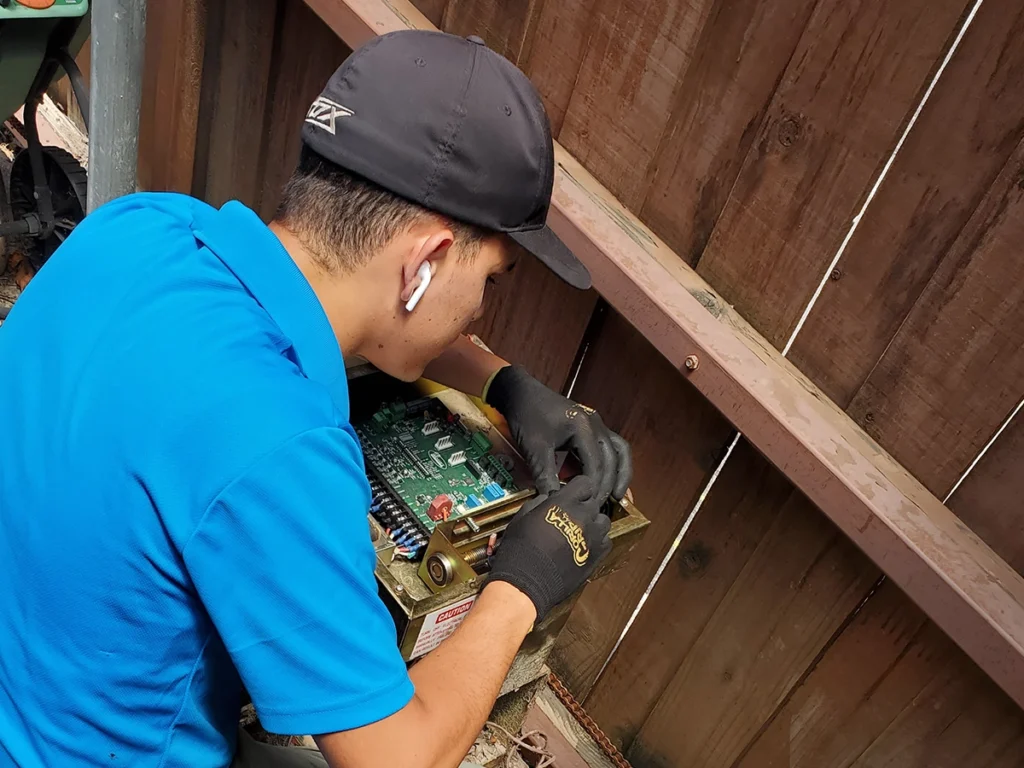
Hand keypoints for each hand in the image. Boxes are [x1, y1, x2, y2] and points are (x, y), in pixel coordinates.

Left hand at [486, 365, 631, 502]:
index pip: (596, 464)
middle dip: (609, 484)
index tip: (589, 506)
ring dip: (619, 473)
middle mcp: (596, 424)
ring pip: (618, 451)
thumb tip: (553, 502)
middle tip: (601, 507)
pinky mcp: (591, 426)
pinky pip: (610, 446)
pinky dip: (611, 464)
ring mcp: (596, 423)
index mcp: (584, 427)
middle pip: (612, 458)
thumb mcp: (534, 448)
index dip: (594, 488)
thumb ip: (545, 475)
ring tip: (617, 496)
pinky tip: (607, 480)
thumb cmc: (527, 417)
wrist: (520, 393)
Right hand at [487, 477, 610, 620]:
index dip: (578, 489)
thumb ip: (540, 502)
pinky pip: (606, 541)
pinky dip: (598, 542)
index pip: (584, 483)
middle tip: (571, 517)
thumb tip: (550, 499)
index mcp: (564, 503)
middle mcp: (583, 516)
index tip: (572, 496)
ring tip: (579, 532)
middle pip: (594, 502)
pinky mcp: (597, 556)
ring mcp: (593, 537)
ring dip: (594, 524)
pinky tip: (584, 546)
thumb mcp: (522, 517)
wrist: (526, 582)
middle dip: (583, 507)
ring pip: (603, 522)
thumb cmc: (520, 550)